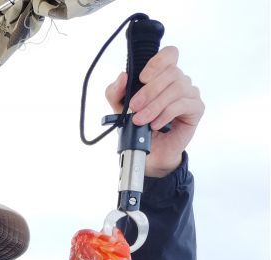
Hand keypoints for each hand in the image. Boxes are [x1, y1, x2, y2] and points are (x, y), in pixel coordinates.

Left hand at [105, 46, 204, 177]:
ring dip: (155, 105)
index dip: (157, 62)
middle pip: (171, 72)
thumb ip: (116, 92)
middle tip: (135, 107)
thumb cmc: (138, 125)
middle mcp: (179, 81)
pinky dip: (166, 114)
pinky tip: (156, 125)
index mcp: (162, 75)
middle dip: (149, 91)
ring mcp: (190, 93)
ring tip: (142, 120)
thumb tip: (123, 76)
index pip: (169, 54)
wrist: (149, 151)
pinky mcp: (196, 108)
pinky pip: (183, 104)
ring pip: (177, 88)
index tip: (143, 78)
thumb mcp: (120, 108)